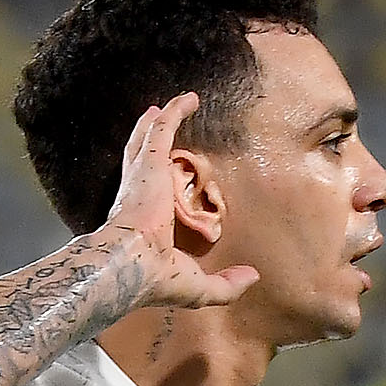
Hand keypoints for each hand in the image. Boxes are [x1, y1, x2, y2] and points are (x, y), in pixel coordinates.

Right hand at [95, 94, 259, 310]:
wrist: (132, 264)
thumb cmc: (156, 279)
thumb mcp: (199, 287)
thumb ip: (226, 285)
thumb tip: (253, 277)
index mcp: (143, 223)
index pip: (146, 196)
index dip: (153, 183)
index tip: (160, 174)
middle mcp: (138, 195)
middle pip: (140, 159)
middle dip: (146, 141)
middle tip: (153, 124)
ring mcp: (142, 176)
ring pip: (147, 138)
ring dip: (158, 120)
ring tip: (163, 107)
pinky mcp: (151, 162)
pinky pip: (163, 127)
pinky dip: (175, 111)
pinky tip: (189, 99)